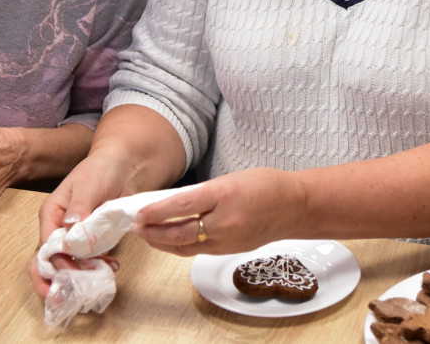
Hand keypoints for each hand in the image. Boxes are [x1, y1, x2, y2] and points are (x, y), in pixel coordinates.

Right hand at [30, 152, 138, 299]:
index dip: (54, 264)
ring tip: (99, 279)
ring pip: (70, 265)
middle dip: (54, 282)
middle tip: (66, 298)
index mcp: (51, 215)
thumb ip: (78, 207)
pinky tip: (111, 267)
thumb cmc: (101, 168)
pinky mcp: (94, 240)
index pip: (44, 247)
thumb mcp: (87, 184)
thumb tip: (70, 228)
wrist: (125, 165)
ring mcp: (76, 237)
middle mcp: (59, 229)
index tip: (70, 273)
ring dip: (81, 276)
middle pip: (48, 262)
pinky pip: (90, 260)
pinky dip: (98, 268)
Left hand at [128, 168, 307, 257]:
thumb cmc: (265, 186)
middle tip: (136, 226)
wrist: (293, 207)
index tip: (140, 213)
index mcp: (225, 194)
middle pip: (180, 232)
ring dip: (162, 242)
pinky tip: (169, 241)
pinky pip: (199, 250)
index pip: (183, 205)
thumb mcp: (230, 179)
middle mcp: (225, 220)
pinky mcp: (230, 250)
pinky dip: (180, 246)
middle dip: (153, 232)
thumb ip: (203, 192)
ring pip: (186, 246)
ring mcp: (228, 239)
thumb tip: (172, 203)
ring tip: (146, 235)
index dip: (157, 212)